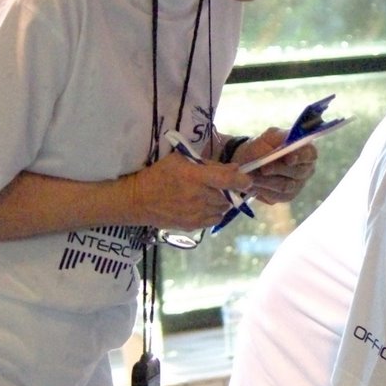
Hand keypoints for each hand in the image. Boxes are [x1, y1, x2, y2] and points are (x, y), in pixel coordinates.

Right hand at [132, 152, 251, 231]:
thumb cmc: (159, 174)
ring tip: (209, 195)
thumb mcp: (180, 160)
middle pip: (228, 196)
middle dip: (229, 190)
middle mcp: (199, 197)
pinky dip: (214, 213)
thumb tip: (234, 169)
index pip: (228, 180)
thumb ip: (208, 164)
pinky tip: (204, 205)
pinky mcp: (193, 225)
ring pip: (223, 209)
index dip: (242, 180)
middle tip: (221, 185)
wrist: (138, 200)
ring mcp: (196, 213)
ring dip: (222, 202)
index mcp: (195, 177)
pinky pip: (215, 220)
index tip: (246, 180)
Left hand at [232, 126, 318, 204]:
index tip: (288, 159)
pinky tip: (254, 183)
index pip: (310, 154)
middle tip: (263, 168)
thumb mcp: (268, 137)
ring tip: (252, 175)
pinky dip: (263, 189)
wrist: (249, 161)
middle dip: (279, 170)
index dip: (301, 157)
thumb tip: (277, 151)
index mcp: (306, 150)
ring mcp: (298, 184)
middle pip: (298, 172)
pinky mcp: (287, 196)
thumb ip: (275, 141)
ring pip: (285, 186)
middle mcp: (306, 169)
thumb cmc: (263, 145)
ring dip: (267, 181)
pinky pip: (276, 196)